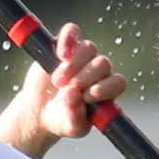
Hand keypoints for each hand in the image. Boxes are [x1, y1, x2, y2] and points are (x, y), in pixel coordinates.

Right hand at [0, 25, 122, 153]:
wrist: (40, 110)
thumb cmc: (62, 120)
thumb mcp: (70, 127)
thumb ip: (75, 118)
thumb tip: (73, 96)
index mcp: (107, 90)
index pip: (118, 82)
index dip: (105, 87)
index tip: (87, 96)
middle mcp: (98, 71)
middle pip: (102, 64)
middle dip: (84, 78)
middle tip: (65, 89)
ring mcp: (82, 56)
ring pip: (89, 48)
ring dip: (73, 64)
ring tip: (58, 81)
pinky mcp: (65, 45)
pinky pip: (72, 31)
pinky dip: (68, 38)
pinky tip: (60, 53)